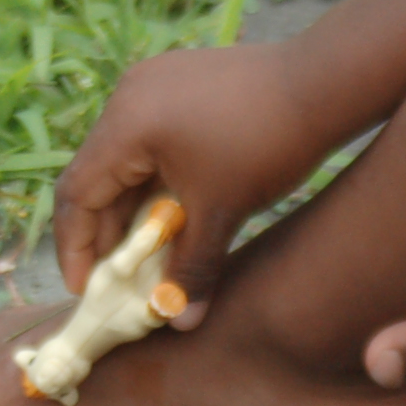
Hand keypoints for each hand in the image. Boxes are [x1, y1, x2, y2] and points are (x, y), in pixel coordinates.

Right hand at [52, 40, 333, 319]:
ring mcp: (155, 81)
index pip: (76, 195)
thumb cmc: (270, 142)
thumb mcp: (224, 211)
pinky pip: (150, 137)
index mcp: (127, 124)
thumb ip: (192, 271)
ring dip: (133, 206)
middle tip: (118, 280)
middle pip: (96, 175)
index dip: (77, 248)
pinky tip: (175, 212)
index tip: (86, 289)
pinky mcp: (181, 80)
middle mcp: (130, 94)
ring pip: (125, 157)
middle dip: (106, 232)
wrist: (329, 81)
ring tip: (150, 254)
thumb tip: (180, 324)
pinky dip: (155, 178)